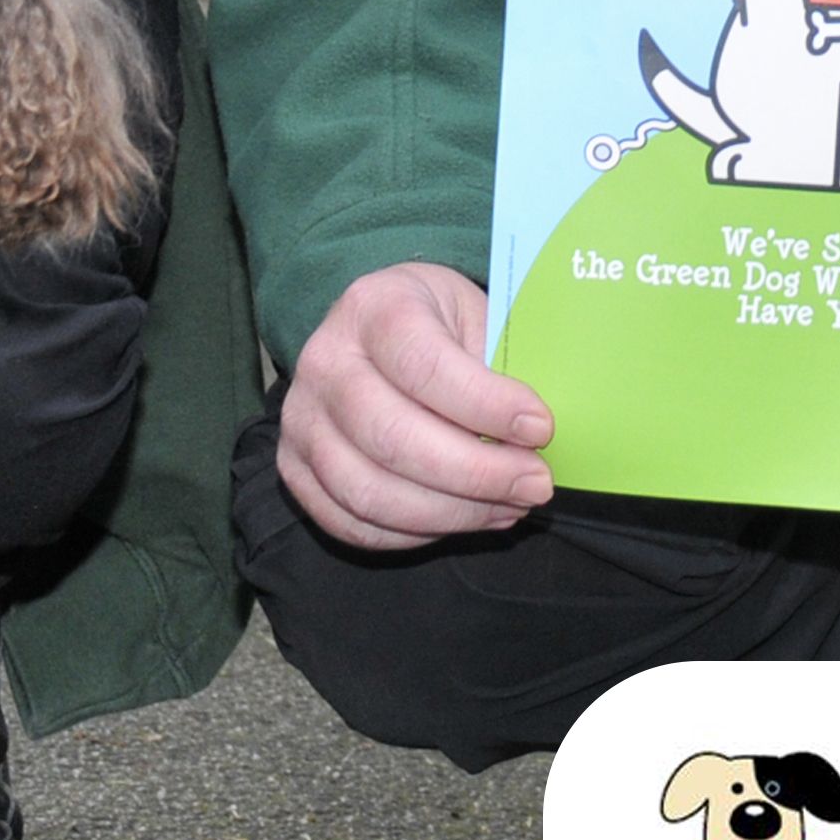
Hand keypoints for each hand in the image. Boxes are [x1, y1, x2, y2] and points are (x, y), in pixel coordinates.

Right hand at [276, 261, 555, 551]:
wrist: (377, 329)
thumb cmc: (440, 326)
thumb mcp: (475, 314)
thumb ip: (504, 366)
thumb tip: (544, 433)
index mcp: (373, 307)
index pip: (424, 366)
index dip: (486, 406)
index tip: (541, 428)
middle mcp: (324, 361)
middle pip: (393, 438)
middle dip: (476, 473)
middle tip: (535, 484)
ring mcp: (301, 420)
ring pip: (370, 492)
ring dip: (452, 513)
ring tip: (508, 507)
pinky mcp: (295, 470)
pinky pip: (353, 524)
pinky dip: (416, 533)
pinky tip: (464, 517)